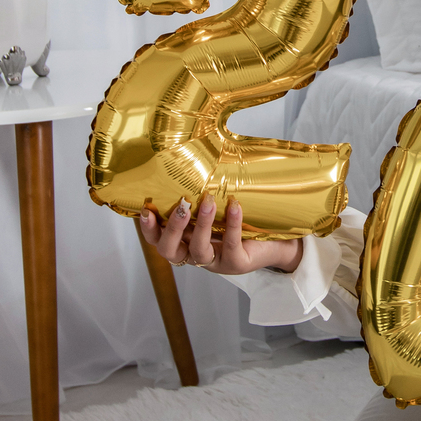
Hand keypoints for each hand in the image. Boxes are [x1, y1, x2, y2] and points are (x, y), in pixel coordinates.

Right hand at [138, 197, 304, 275]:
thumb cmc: (241, 222)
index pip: (157, 239)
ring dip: (201, 225)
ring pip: (198, 250)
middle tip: (182, 205)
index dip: (148, 228)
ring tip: (208, 202)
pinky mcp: (236, 264)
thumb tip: (191, 157)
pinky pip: (230, 245)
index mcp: (185, 241)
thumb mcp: (216, 208)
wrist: (274, 242)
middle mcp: (195, 254)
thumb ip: (201, 196)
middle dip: (172, 228)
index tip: (146, 209)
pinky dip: (231, 225)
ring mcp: (215, 261)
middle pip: (169, 250)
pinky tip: (234, 206)